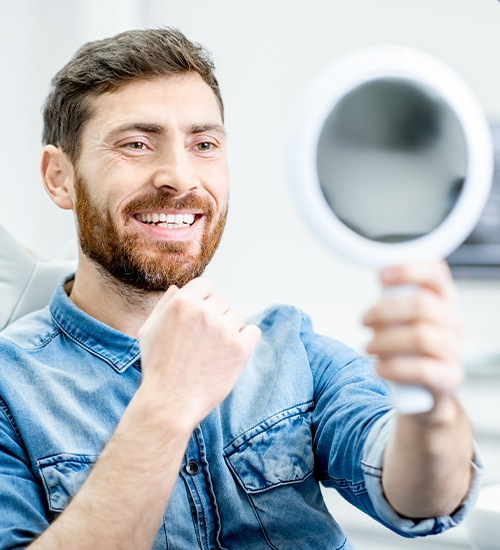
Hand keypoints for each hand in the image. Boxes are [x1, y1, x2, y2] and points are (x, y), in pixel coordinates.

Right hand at [137, 278, 260, 431]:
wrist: (170, 402)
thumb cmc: (157, 367)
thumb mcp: (149, 330)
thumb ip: (164, 305)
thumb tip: (178, 288)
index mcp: (182, 303)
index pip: (205, 285)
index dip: (202, 301)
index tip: (199, 319)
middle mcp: (205, 312)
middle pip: (222, 301)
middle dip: (215, 316)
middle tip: (204, 340)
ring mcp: (224, 329)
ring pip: (238, 315)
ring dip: (230, 328)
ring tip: (215, 350)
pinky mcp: (241, 348)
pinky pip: (253, 331)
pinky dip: (246, 340)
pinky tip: (231, 353)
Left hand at [362, 261, 462, 413]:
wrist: (424, 390)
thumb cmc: (408, 347)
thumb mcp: (402, 318)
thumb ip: (393, 299)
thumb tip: (379, 278)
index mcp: (442, 300)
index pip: (436, 273)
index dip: (408, 270)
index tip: (380, 277)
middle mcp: (453, 322)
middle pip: (422, 305)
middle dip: (385, 311)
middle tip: (363, 320)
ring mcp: (453, 350)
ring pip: (421, 337)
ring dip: (385, 341)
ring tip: (368, 347)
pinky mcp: (449, 377)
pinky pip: (422, 370)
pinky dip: (394, 368)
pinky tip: (379, 368)